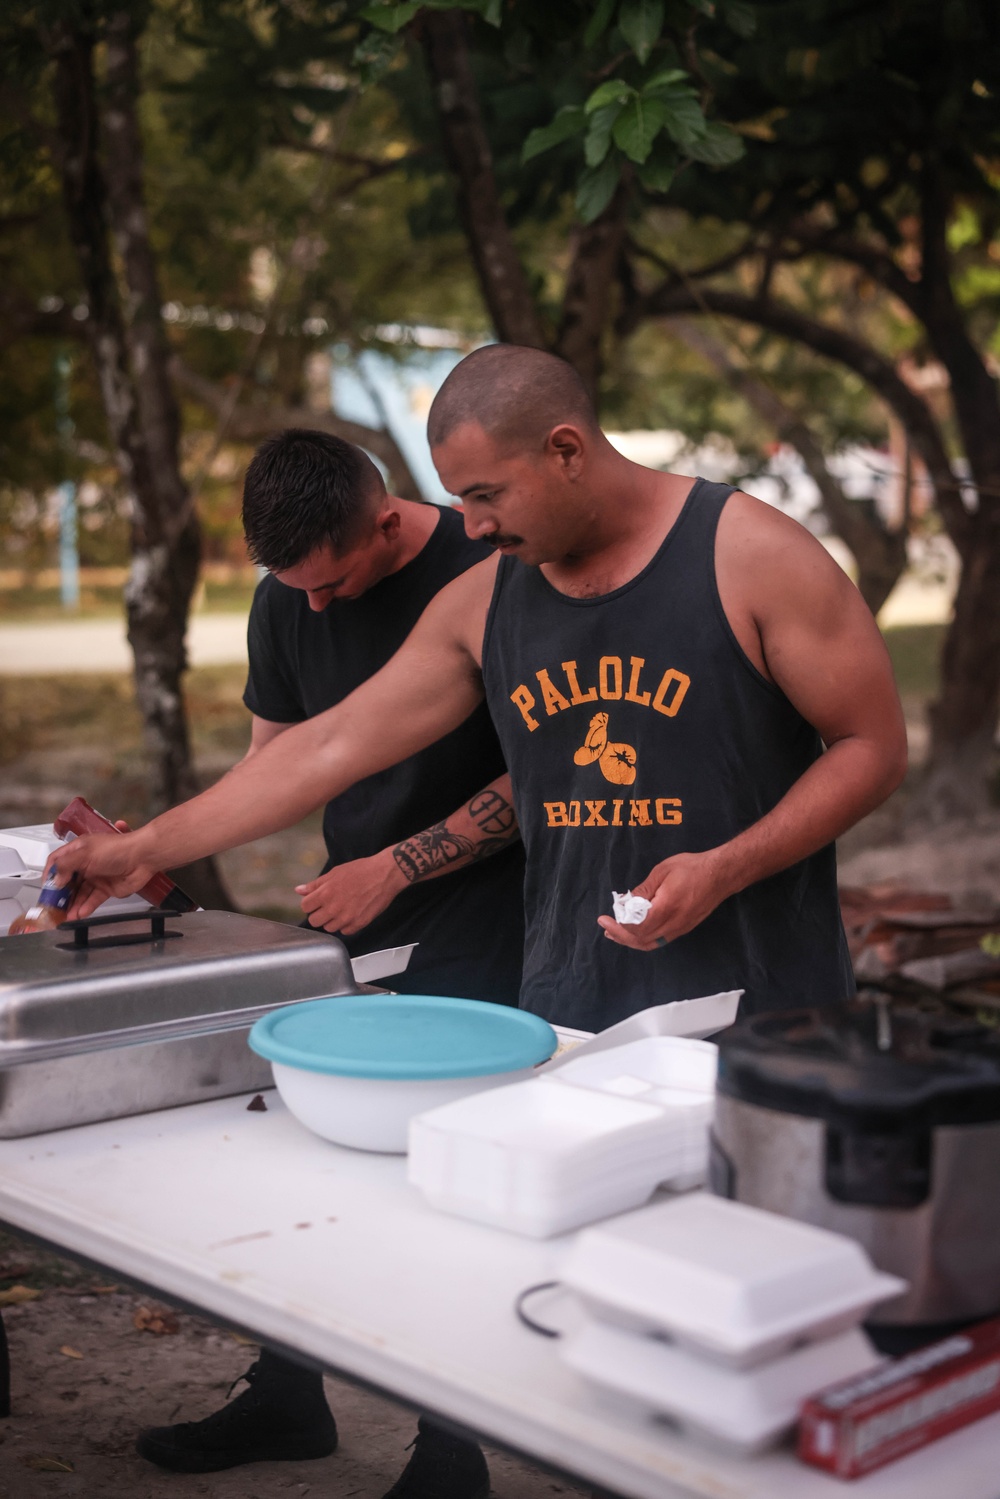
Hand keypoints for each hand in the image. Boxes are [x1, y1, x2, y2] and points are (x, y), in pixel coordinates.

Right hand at [46, 831, 157, 918]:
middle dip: (60, 894)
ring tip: (65, 916)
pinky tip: (79, 914)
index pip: (57, 861)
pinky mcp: (107, 888)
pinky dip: (86, 907)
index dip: (50, 874)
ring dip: (72, 904)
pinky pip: (93, 900)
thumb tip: (56, 881)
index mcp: (78, 850)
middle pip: (67, 881)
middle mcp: (86, 863)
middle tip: (54, 907)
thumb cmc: (115, 850)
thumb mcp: (85, 854)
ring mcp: (96, 876)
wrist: (143, 858)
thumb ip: (66, 866)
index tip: (46, 888)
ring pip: (79, 893)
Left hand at [296, 847, 408, 934]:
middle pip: (314, 921)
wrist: (385, 874)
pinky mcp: (359, 924)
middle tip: (329, 906)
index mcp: (325, 894)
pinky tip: (352, 913)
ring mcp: (346, 918)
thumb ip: (316, 884)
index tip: (317, 901)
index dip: (311, 903)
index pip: (305, 907)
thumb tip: (299, 890)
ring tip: (342, 908)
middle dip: (319, 914)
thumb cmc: (361, 871)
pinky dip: (346, 925)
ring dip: (332, 920)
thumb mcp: (335, 873)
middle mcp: (333, 908)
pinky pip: (345, 931)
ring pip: (329, 928)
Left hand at [597, 849, 733, 950]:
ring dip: (630, 941)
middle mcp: (673, 924)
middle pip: (641, 940)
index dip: (619, 925)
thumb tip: (626, 902)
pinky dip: (643, 939)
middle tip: (605, 926)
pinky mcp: (684, 929)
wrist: (720, 875)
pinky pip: (659, 940)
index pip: (637, 927)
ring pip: (651, 944)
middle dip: (620, 936)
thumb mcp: (663, 871)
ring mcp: (680, 929)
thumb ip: (644, 889)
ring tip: (614, 933)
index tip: (606, 917)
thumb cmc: (692, 868)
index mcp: (666, 908)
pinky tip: (635, 931)